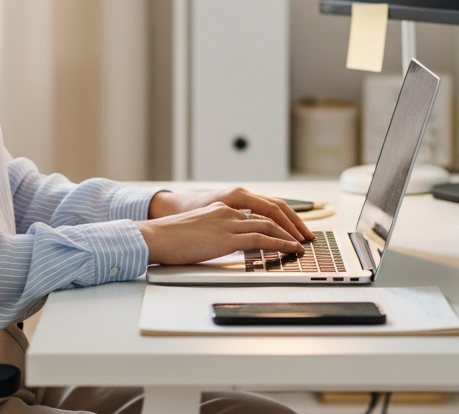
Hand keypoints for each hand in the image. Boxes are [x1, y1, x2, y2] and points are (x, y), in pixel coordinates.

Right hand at [136, 202, 305, 264]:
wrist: (154, 237)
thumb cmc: (169, 239)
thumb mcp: (196, 232)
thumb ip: (214, 235)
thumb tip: (223, 247)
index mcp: (221, 209)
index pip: (257, 211)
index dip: (277, 219)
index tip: (289, 228)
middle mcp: (228, 212)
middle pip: (269, 213)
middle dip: (290, 225)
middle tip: (304, 235)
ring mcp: (228, 223)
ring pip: (269, 225)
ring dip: (289, 235)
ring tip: (302, 245)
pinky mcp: (227, 238)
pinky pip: (261, 239)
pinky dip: (280, 244)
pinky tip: (290, 250)